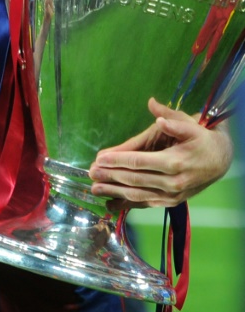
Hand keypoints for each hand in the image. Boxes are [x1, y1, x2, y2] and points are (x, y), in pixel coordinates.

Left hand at [88, 98, 233, 210]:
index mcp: (175, 162)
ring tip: (94, 188)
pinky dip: (127, 206)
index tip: (100, 158)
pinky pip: (145, 205)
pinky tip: (110, 204)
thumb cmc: (200, 139)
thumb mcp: (189, 124)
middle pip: (135, 181)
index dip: (118, 160)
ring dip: (114, 192)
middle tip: (91, 172)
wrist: (220, 161)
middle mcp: (172, 182)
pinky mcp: (169, 202)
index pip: (140, 162)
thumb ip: (170, 117)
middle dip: (110, 177)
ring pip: (138, 196)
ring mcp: (171, 195)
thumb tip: (153, 106)